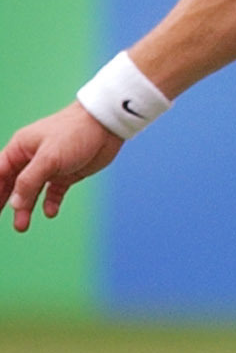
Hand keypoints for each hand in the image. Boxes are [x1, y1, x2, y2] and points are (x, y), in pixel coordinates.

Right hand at [3, 104, 123, 233]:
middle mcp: (32, 158)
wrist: (108, 125)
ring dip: (26, 208)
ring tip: (22, 227)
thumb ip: (29, 181)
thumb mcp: (49, 157)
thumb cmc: (74, 132)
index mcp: (20, 149)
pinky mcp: (67, 173)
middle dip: (4, 202)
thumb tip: (15, 203)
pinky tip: (50, 212)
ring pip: (31, 191)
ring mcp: (50, 167)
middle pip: (12, 184)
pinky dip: (50, 203)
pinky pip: (53, 192)